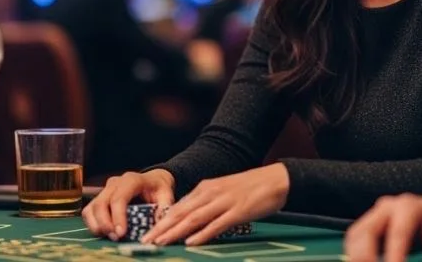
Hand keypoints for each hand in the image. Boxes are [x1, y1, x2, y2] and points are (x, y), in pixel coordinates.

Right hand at [82, 169, 175, 239]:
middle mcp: (116, 182)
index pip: (119, 197)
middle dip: (106, 223)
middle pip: (101, 202)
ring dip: (98, 225)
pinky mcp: (100, 197)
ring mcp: (106, 189)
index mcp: (132, 180)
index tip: (121, 233)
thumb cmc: (159, 188)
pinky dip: (93, 224)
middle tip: (116, 237)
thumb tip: (158, 227)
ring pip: (92, 207)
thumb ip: (164, 210)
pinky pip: (89, 211)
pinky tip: (105, 232)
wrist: (153, 180)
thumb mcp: (167, 196)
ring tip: (111, 236)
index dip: (118, 216)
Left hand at [141, 163, 289, 246]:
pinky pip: (217, 224)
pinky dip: (202, 234)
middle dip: (162, 228)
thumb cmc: (250, 188)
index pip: (178, 207)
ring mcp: (224, 202)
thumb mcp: (223, 191)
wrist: (275, 179)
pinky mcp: (238, 211)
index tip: (148, 233)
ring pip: (194, 218)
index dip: (161, 221)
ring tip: (161, 243)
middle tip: (146, 241)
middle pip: (181, 213)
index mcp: (206, 188)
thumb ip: (206, 203)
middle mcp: (211, 193)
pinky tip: (191, 242)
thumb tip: (189, 219)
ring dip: (176, 232)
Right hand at [345, 192, 421, 261]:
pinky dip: (355, 255)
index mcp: (409, 206)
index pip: (398, 233)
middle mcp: (387, 206)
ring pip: (356, 234)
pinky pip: (354, 238)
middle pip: (367, 231)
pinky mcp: (367, 221)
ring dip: (357, 256)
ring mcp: (374, 212)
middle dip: (366, 256)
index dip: (394, 255)